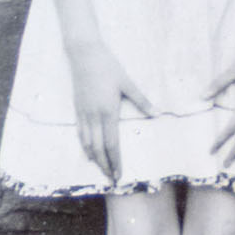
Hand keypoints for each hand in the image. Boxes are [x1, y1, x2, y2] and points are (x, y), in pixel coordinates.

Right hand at [67, 42, 155, 182]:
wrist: (84, 54)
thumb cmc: (108, 67)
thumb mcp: (128, 83)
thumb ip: (142, 100)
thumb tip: (157, 114)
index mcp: (108, 111)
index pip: (112, 144)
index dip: (115, 161)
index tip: (119, 174)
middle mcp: (93, 116)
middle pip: (98, 148)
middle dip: (105, 165)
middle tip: (112, 179)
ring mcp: (83, 113)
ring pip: (87, 142)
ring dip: (94, 158)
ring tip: (101, 169)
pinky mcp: (77, 108)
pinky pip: (80, 132)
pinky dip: (84, 145)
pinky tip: (88, 152)